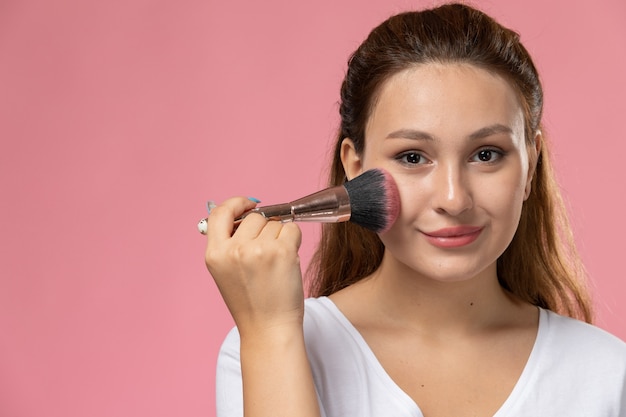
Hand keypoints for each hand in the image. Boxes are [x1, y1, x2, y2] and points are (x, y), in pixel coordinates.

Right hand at [204, 197, 304, 335]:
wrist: (269, 330)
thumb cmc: (251, 304)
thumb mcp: (226, 273)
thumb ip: (229, 244)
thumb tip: (246, 213)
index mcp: (214, 254)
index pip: (219, 213)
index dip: (235, 204)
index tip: (248, 204)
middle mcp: (234, 250)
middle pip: (254, 218)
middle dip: (264, 230)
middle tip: (266, 256)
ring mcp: (258, 250)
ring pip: (275, 224)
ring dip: (280, 238)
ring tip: (275, 265)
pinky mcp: (282, 252)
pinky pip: (292, 229)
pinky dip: (294, 241)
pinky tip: (288, 262)